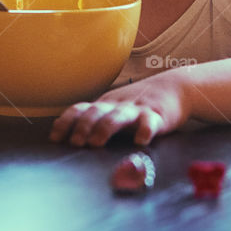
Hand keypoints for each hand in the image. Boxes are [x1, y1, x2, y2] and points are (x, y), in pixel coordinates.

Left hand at [49, 71, 188, 146]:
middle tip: (75, 142)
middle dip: (83, 127)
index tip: (55, 137)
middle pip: (97, 112)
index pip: (81, 109)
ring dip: (105, 128)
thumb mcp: (115, 108)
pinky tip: (141, 140)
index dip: (66, 122)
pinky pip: (150, 122)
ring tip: (96, 142)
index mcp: (106, 105)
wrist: (176, 87)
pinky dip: (145, 130)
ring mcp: (137, 109)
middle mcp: (118, 105)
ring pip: (119, 116)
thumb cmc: (140, 103)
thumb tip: (62, 131)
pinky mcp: (158, 115)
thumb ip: (94, 119)